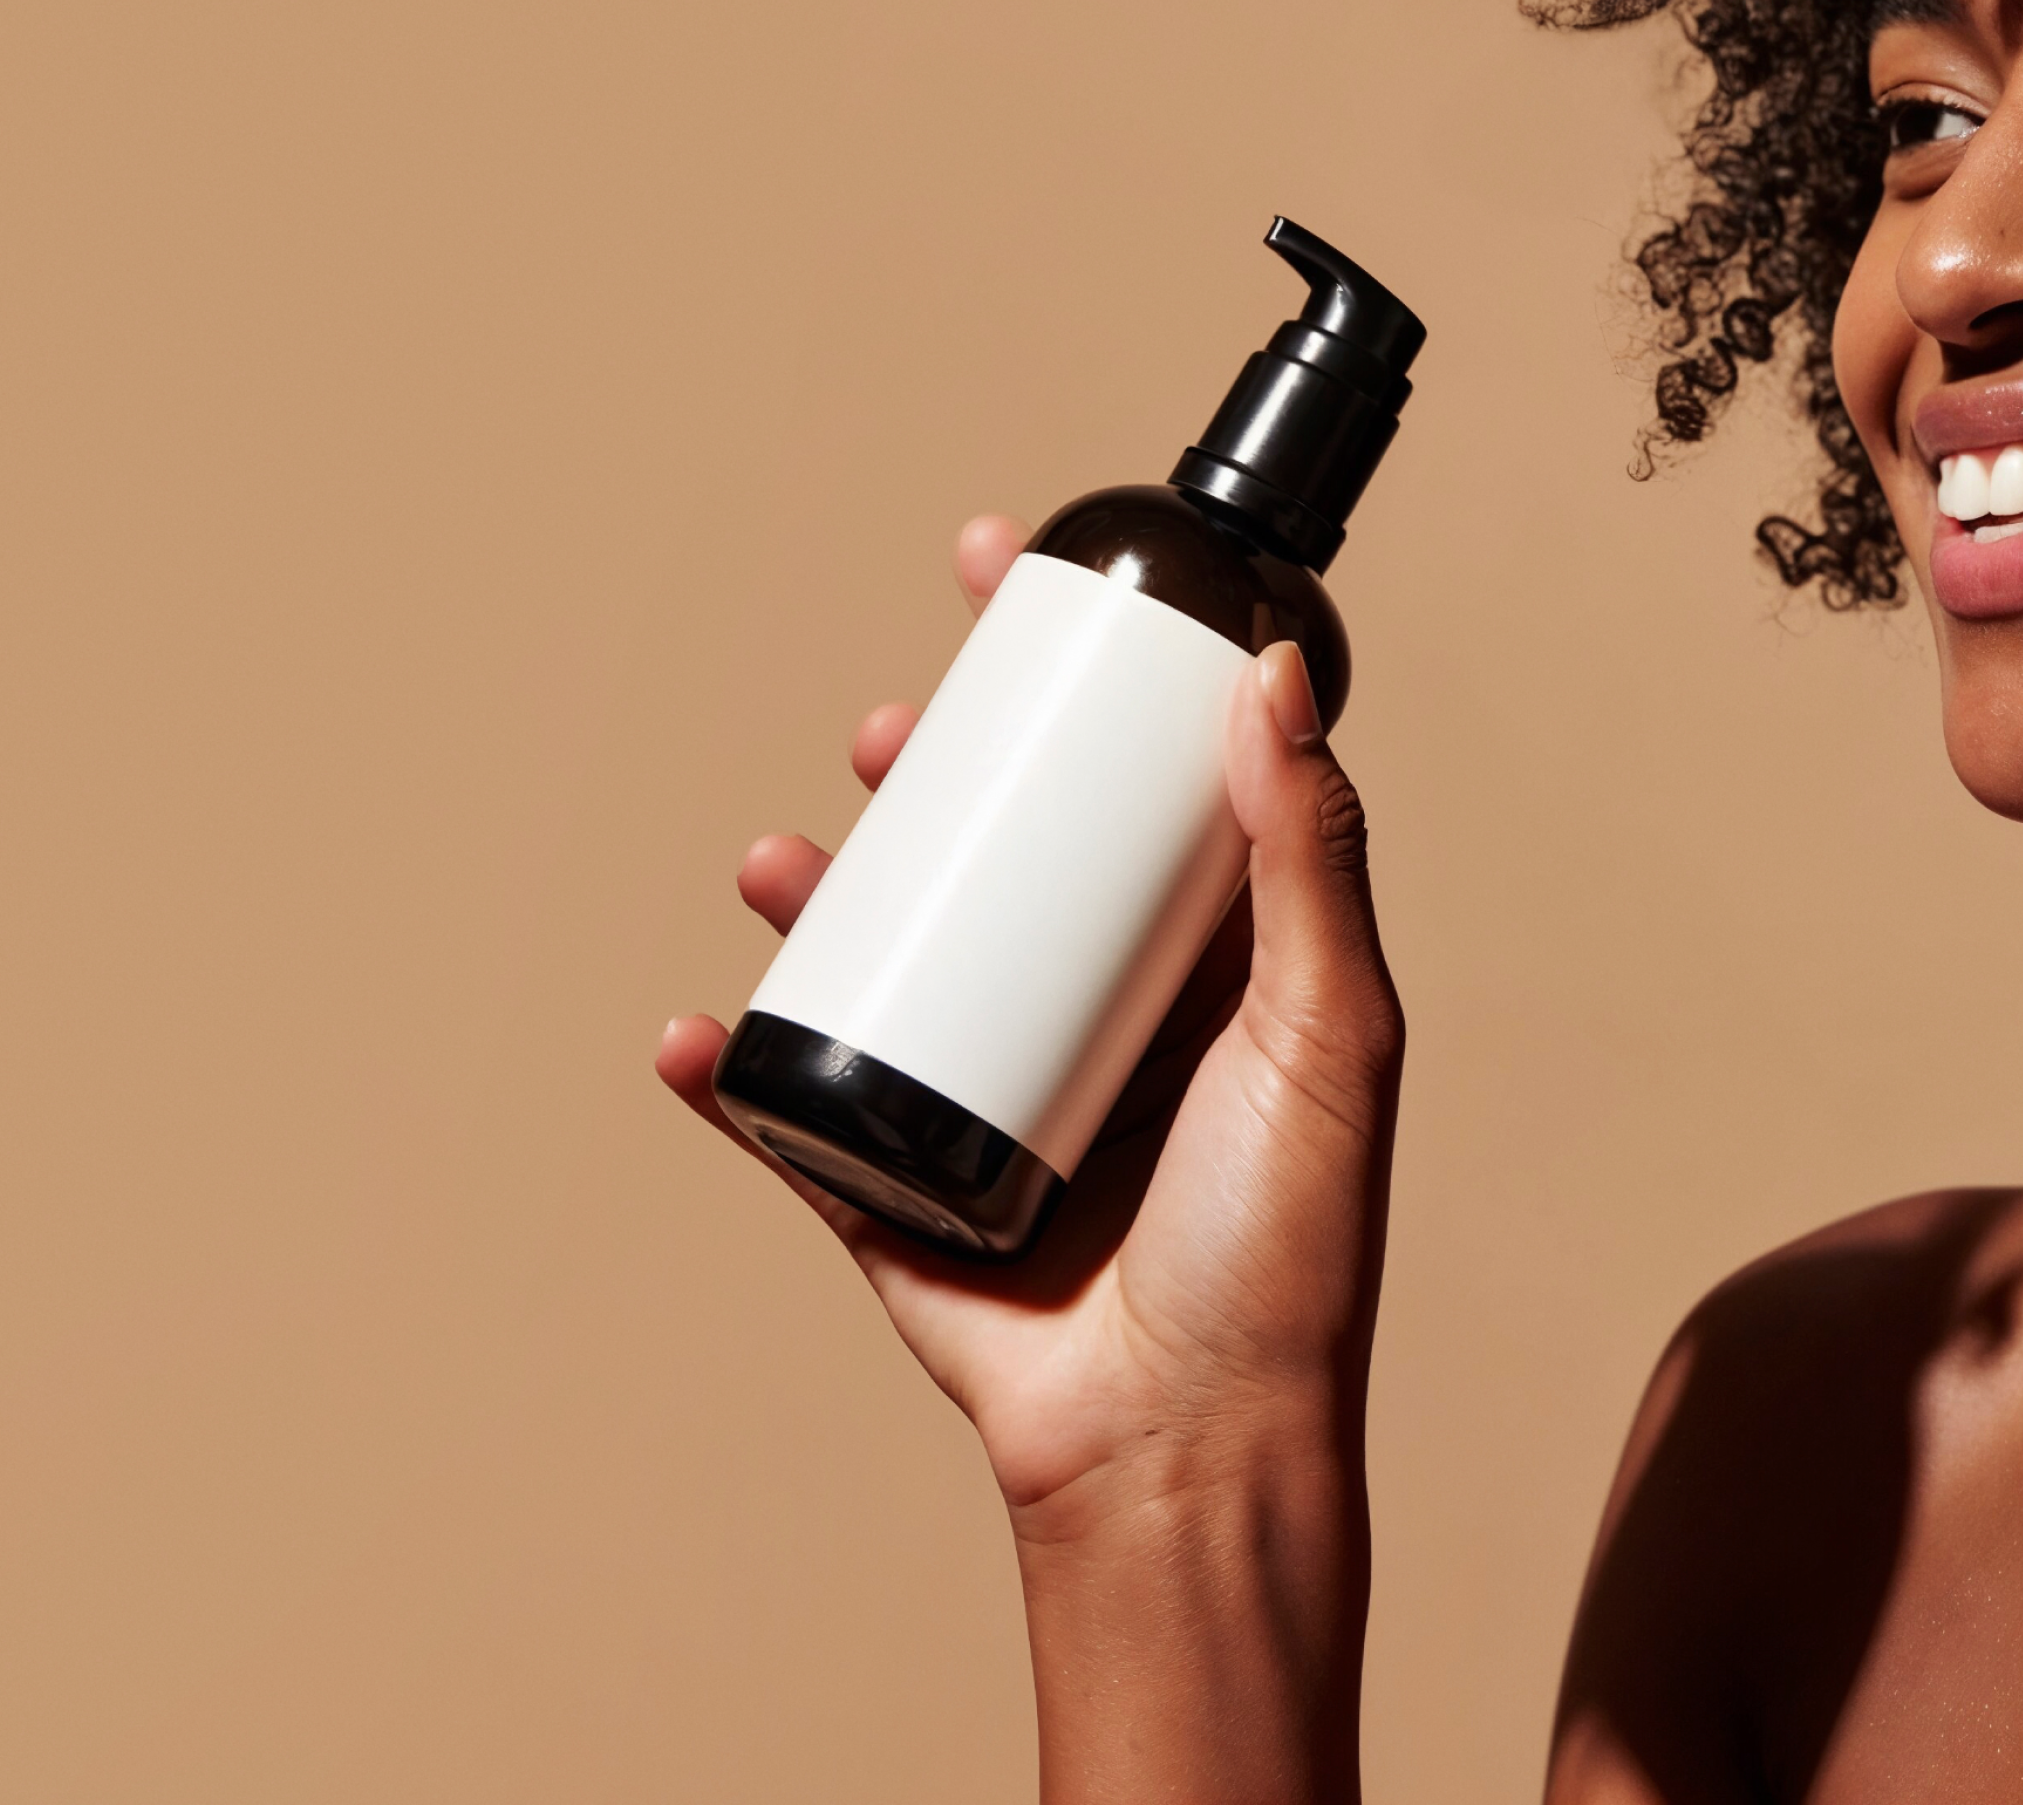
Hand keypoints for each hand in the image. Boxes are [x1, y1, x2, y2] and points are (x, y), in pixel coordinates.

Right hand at [658, 514, 1405, 1526]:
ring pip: (885, 962)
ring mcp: (988, 1103)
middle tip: (898, 725)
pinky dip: (732, 1074)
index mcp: (1200, 970)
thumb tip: (1277, 676)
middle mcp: (1091, 1020)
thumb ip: (1309, 861)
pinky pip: (797, 1117)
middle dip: (929, 777)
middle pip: (992, 856)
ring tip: (783, 859)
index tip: (1007, 573)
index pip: (1128, 787)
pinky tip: (695, 1036)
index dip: (1067, 681)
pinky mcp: (904, 1198)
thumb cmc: (1286, 1257)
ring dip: (816, 897)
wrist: (1185, 1449)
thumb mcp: (1327, 1034)